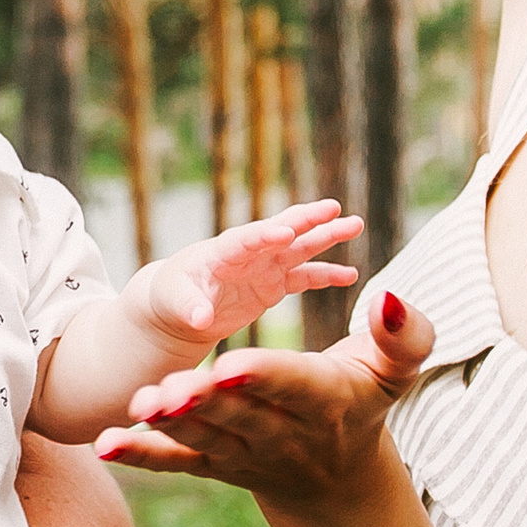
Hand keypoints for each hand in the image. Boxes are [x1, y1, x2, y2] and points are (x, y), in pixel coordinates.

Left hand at [101, 290, 434, 520]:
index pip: (292, 386)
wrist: (337, 485)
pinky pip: (175, 462)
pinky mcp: (213, 464)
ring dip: (168, 423)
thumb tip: (389, 296)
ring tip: (136, 402)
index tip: (232, 365)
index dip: (264, 375)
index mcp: (325, 402)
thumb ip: (403, 336)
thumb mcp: (395, 371)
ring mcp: (244, 454)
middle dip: (205, 401)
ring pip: (203, 438)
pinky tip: (104, 444)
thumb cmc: (364, 404)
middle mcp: (283, 435)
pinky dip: (140, 455)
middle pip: (239, 415)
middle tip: (169, 385)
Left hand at [136, 201, 363, 349]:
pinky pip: (304, 277)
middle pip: (280, 232)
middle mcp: (248, 254)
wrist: (179, 307)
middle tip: (334, 207)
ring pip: (299, 248)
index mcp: (221, 253)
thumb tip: (199, 319)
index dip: (264, 234)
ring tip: (355, 225)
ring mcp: (263, 267)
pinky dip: (326, 276)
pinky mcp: (273, 285)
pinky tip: (350, 273)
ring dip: (326, 237)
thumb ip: (190, 307)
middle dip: (305, 219)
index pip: (245, 240)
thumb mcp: (175, 302)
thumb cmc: (172, 298)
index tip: (286, 231)